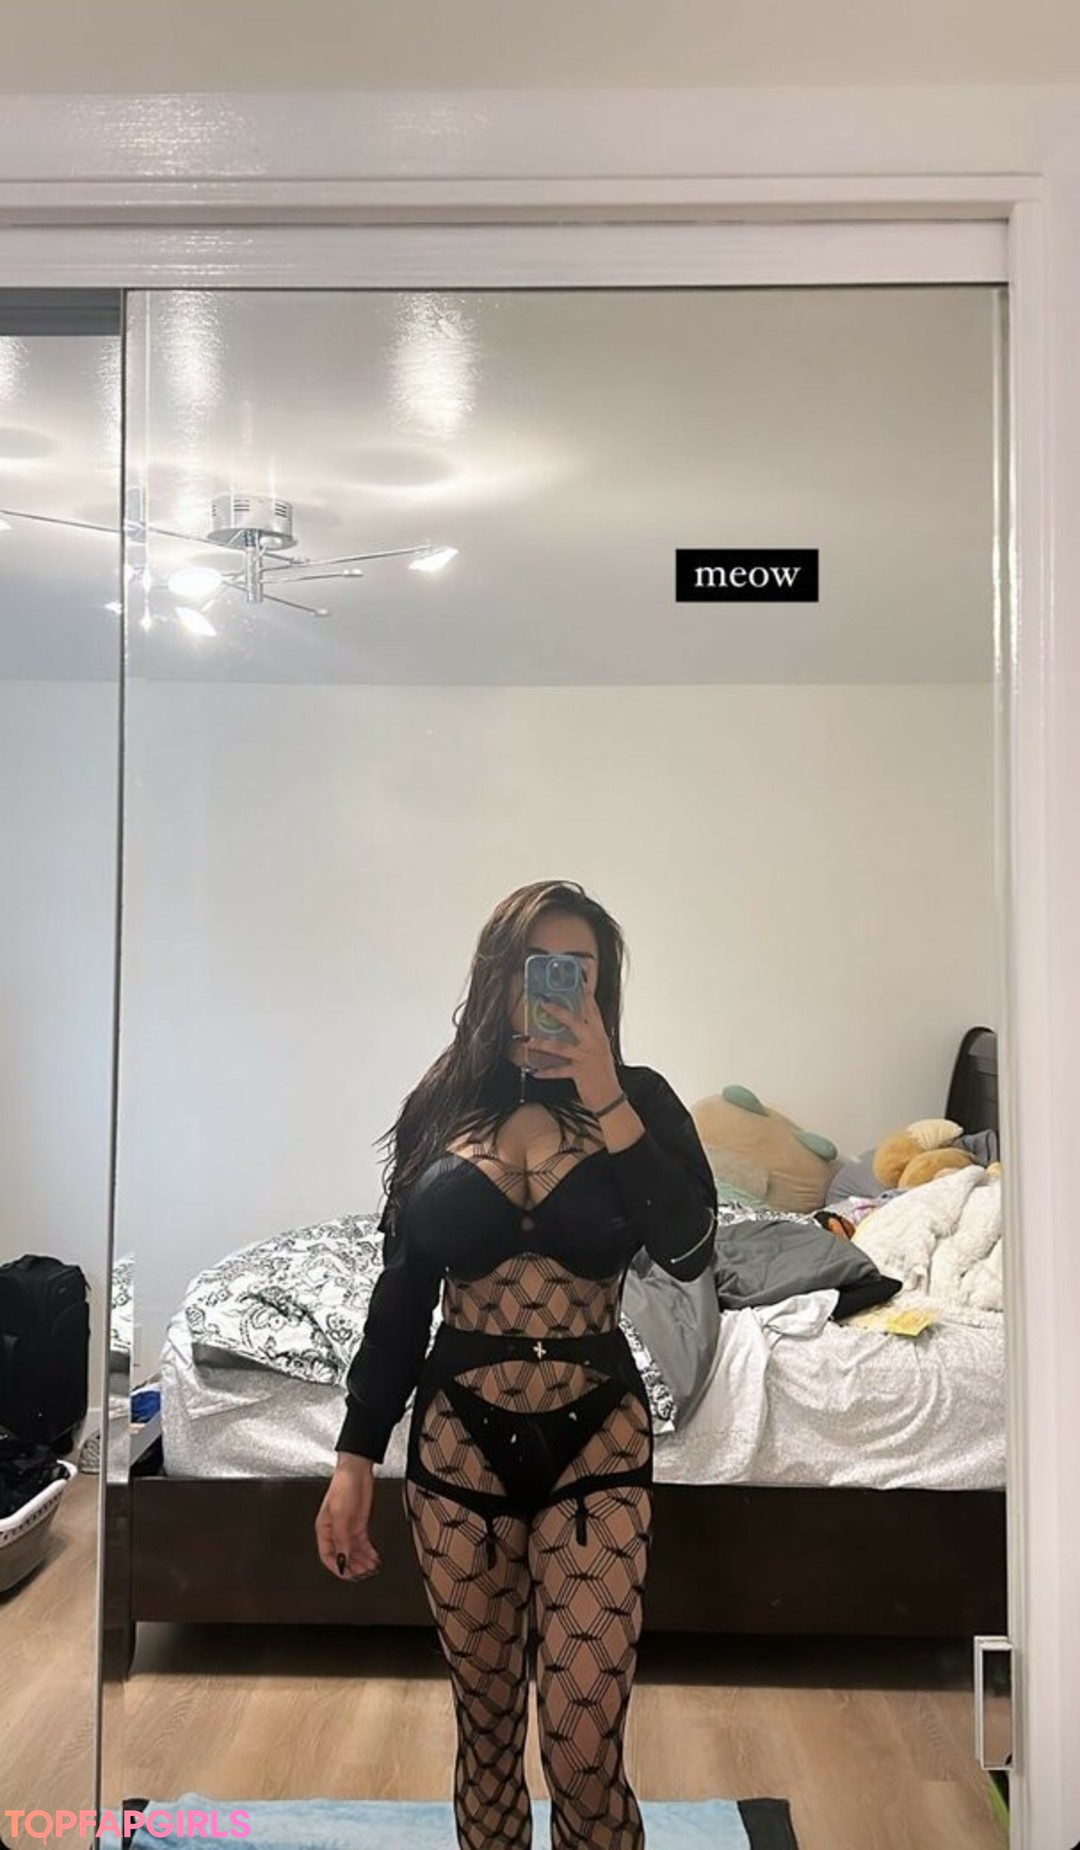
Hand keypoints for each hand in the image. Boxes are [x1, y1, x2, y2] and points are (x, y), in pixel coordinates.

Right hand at [315, 1454, 380, 1580]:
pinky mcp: (360, 1524)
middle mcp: (335, 1531)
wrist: (357, 1470)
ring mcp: (348, 1528)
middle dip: (352, 1566)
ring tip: (371, 1567)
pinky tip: (374, 1558)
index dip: (336, 1567)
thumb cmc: (343, 1486)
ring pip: (354, 1551)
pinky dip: (369, 1552)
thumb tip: (343, 1559)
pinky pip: (363, 1544)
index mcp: (324, 1529)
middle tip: (363, 1573)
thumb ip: (342, 1538)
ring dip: (362, 1561)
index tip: (347, 1574)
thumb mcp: (340, 1514)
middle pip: (342, 1555)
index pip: (327, 1555)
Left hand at [525, 988, 620, 1112]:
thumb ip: (589, 1035)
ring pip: (561, 1046)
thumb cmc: (602, 1072)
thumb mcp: (599, 1049)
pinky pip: (558, 1071)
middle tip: (543, 1002)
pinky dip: (545, 1072)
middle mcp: (594, 1042)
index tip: (579, 979)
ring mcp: (586, 1057)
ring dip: (542, 1043)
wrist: (610, 1097)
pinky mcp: (579, 1073)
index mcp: (599, 1035)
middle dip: (558, 1011)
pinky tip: (533, 1071)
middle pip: (575, 1021)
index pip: (592, 1009)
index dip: (585, 994)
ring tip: (527, 1040)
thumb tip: (574, 1022)